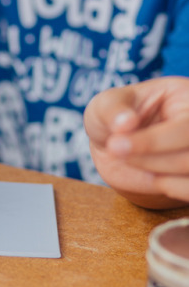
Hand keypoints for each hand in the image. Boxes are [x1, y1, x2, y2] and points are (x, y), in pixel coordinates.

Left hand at [84, 77, 188, 208]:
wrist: (117, 147)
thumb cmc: (115, 118)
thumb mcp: (106, 104)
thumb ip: (113, 109)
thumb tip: (126, 122)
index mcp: (188, 98)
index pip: (184, 127)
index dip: (152, 141)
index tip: (115, 145)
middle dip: (151, 159)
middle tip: (117, 151)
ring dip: (158, 175)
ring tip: (131, 160)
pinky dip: (171, 188)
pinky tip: (152, 176)